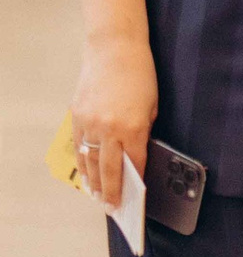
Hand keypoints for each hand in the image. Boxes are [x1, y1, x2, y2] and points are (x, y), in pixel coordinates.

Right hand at [71, 35, 157, 208]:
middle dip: (112, 191)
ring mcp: (90, 123)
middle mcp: (109, 129)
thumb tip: (135, 154)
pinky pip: (78, 147)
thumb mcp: (151, 106)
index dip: (135, 182)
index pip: (134, 164)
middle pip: (109, 170)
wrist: (114, 49)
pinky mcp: (77, 116)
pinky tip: (85, 174)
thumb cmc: (139, 75)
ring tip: (98, 197)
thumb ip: (143, 132)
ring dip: (94, 182)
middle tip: (113, 208)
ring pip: (90, 161)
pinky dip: (82, 163)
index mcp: (132, 127)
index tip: (135, 198)